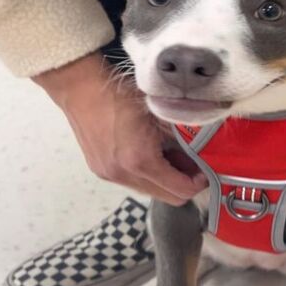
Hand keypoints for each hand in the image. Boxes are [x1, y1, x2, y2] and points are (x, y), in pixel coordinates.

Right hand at [33, 53, 205, 205]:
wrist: (80, 88)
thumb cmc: (121, 94)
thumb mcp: (161, 113)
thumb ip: (183, 138)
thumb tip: (201, 153)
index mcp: (141, 160)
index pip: (180, 191)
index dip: (198, 183)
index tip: (205, 170)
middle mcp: (123, 174)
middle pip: (168, 197)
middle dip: (183, 183)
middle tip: (191, 163)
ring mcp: (110, 175)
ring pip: (150, 191)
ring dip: (165, 179)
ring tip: (170, 154)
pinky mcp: (101, 171)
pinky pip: (134, 182)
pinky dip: (147, 174)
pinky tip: (150, 152)